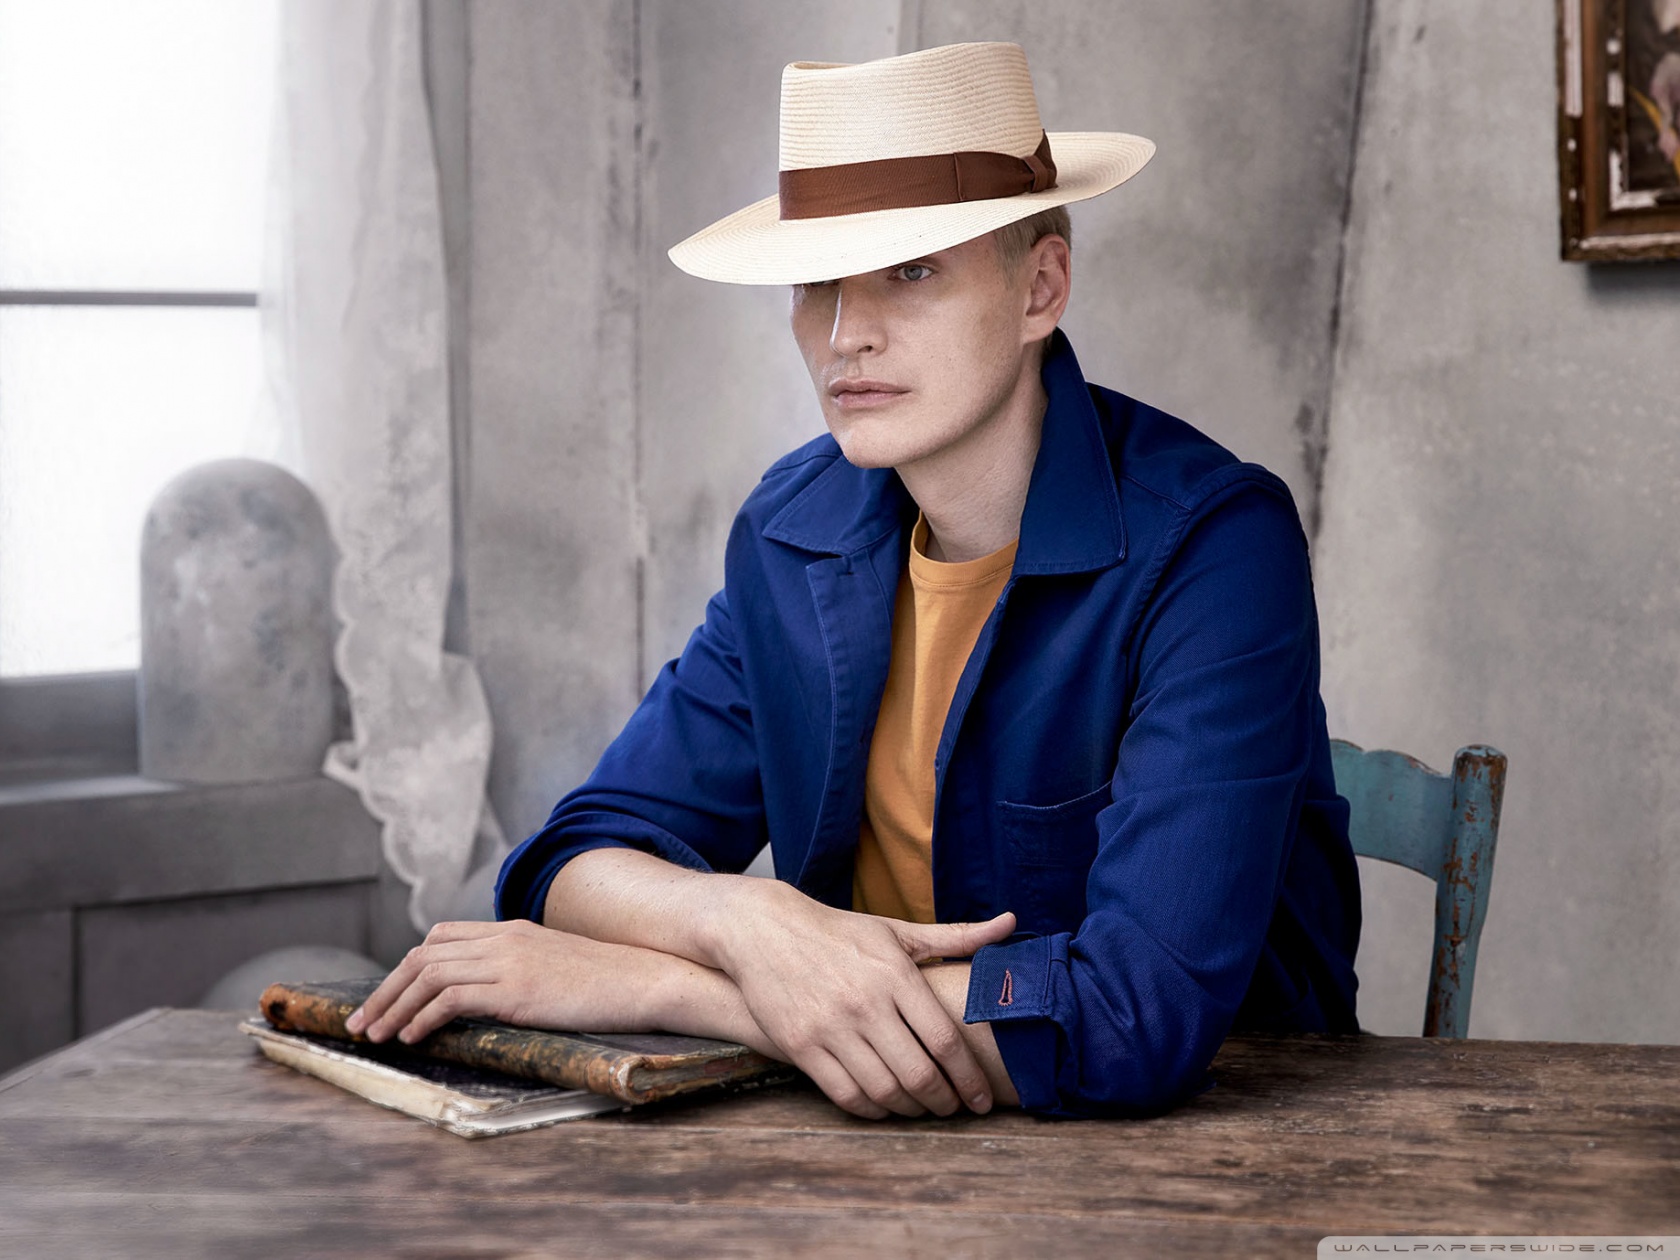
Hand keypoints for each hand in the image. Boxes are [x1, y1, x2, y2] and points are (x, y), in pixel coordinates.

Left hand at [345, 919, 774, 1052]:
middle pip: (423, 953)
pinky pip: (452, 998)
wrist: (651, 978)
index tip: (390, 998)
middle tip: (362, 1022)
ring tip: (374, 1036)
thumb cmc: (614, 980)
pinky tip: (412, 1038)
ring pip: (428, 974)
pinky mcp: (518, 989)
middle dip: (385, 989)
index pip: (442, 937)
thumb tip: (501, 996)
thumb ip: (526, 969)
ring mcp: (511, 960)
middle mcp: (505, 938)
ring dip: (393, 1007)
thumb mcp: (561, 966)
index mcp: (514, 929)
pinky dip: (423, 1017)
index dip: (407, 967)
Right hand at [714, 882, 1014, 1119]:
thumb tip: (1012, 922)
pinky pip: (846, 1094)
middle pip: (919, 1073)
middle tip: (955, 1109)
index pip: (945, 1039)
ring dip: (911, 1109)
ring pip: (884, 1090)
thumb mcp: (897, 930)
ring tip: (923, 1108)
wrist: (765, 930)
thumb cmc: (839, 933)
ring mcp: (830, 1027)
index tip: (981, 1097)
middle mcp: (865, 1002)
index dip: (969, 1077)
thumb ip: (957, 935)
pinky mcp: (801, 1046)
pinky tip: (885, 1106)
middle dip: (945, 1101)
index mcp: (895, 973)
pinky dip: (872, 1110)